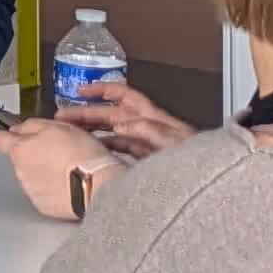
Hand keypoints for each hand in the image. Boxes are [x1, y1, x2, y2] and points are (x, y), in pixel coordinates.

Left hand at [0, 117, 107, 222]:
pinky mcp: (42, 206)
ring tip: (65, 170)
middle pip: (18, 159)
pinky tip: (67, 185)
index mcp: (20, 148)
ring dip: (42, 172)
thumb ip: (32, 126)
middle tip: (54, 152)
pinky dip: (50, 190)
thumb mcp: (58, 127)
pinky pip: (42, 194)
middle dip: (31, 155)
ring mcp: (30, 190)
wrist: (97, 187)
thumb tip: (16, 128)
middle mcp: (20, 170)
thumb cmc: (82, 155)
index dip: (4, 135)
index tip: (9, 135)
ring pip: (30, 176)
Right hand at [57, 87, 190, 158]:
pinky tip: (93, 152)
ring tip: (72, 134)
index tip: (81, 90)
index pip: (123, 94)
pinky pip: (120, 151)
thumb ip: (147, 130)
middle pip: (111, 114)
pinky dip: (104, 149)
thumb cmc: (198, 158)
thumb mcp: (174, 139)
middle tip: (63, 117)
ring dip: (92, 131)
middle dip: (86, 113)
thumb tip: (119, 125)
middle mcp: (147, 128)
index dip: (101, 89)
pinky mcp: (146, 162)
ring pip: (112, 132)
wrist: (209, 182)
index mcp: (153, 117)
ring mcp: (145, 145)